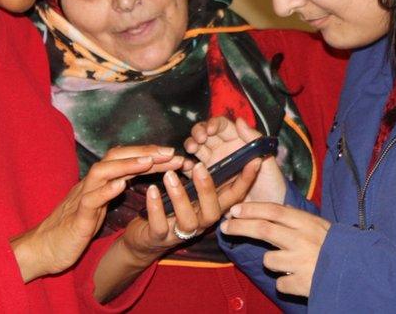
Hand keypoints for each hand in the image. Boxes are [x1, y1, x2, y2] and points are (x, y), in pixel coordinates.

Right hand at [11, 145, 184, 281]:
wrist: (43, 249)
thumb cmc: (72, 228)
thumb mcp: (97, 206)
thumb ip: (111, 190)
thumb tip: (130, 177)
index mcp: (98, 183)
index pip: (124, 159)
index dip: (147, 154)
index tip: (172, 153)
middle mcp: (90, 184)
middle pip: (116, 157)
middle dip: (144, 152)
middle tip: (171, 152)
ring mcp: (82, 199)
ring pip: (103, 172)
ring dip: (128, 164)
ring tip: (150, 161)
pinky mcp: (77, 218)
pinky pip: (91, 200)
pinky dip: (106, 190)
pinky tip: (122, 185)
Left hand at [121, 158, 261, 263]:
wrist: (142, 241)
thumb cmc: (167, 211)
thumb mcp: (187, 194)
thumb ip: (199, 178)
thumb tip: (207, 155)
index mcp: (209, 209)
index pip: (233, 197)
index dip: (245, 181)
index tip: (254, 161)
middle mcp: (199, 223)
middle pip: (213, 211)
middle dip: (208, 189)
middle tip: (199, 166)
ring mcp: (179, 233)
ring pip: (188, 220)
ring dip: (180, 196)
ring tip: (169, 175)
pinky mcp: (158, 238)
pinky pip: (159, 226)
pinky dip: (156, 207)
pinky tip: (152, 190)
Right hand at [185, 117, 286, 203]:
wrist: (265, 215)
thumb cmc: (271, 187)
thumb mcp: (269, 164)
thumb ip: (256, 141)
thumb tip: (240, 121)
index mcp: (238, 142)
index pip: (222, 126)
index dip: (214, 124)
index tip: (209, 130)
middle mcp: (223, 151)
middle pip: (206, 134)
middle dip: (198, 132)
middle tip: (198, 140)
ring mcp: (213, 165)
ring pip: (197, 148)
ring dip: (191, 145)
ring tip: (191, 149)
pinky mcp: (205, 181)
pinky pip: (192, 170)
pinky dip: (186, 166)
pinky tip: (185, 166)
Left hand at [220, 202, 330, 297]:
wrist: (360, 275)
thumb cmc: (338, 248)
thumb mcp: (322, 228)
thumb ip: (299, 221)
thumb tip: (279, 210)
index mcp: (308, 223)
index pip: (274, 211)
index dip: (252, 209)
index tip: (235, 209)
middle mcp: (303, 240)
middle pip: (263, 229)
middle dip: (240, 226)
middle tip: (225, 227)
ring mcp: (302, 263)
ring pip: (268, 260)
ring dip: (271, 262)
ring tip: (287, 264)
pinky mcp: (302, 284)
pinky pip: (280, 284)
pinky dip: (285, 282)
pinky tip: (297, 279)